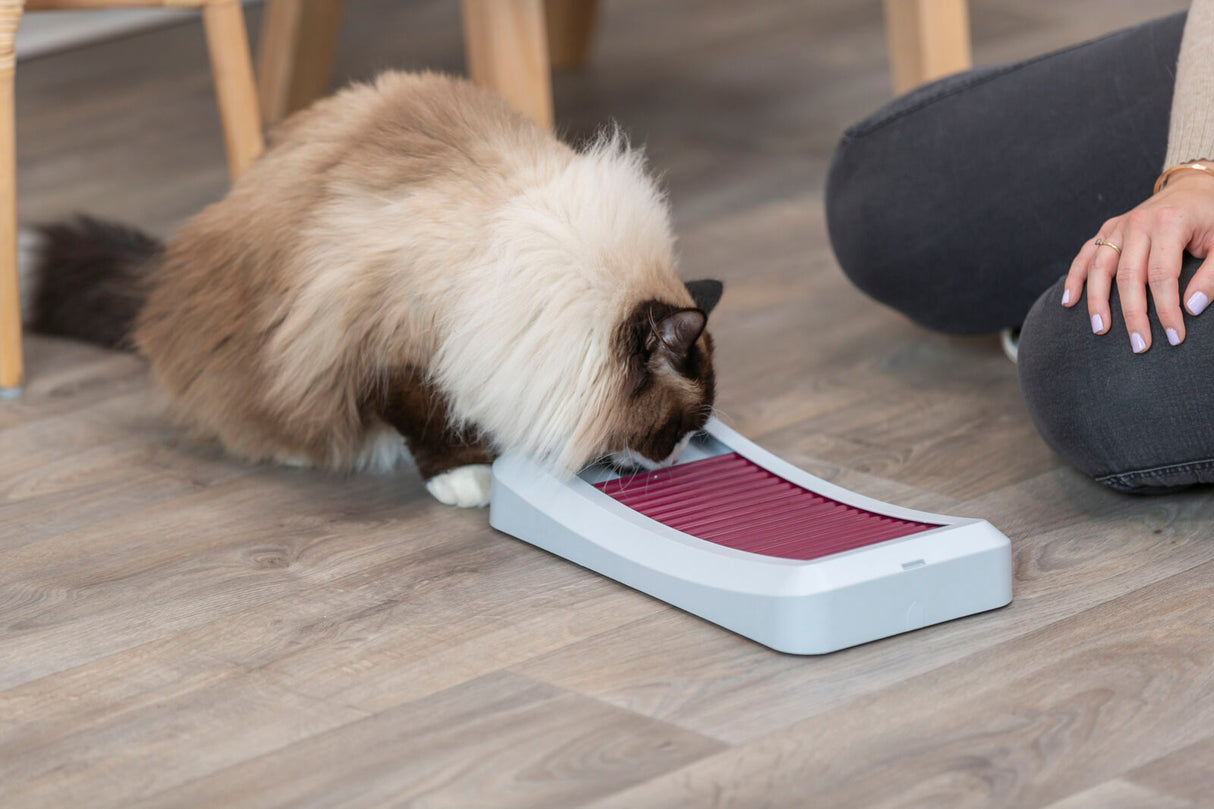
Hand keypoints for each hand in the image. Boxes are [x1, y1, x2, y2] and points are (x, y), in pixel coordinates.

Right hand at [1062, 162, 1213, 350]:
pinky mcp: (1108, 230)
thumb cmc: (1211, 218)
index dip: (1167, 309)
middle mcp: (1138, 223)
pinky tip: (1069, 301)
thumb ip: (1212, 275)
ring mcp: (1119, 226)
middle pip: (1129, 276)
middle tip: (1139, 344)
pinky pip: (1085, 255)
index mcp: (1169, 222)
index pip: (1162, 275)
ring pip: (1100, 267)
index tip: (1174, 335)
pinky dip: (1075, 278)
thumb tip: (1192, 307)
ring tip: (1101, 329)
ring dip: (1097, 301)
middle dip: (1133, 315)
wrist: (1193, 188)